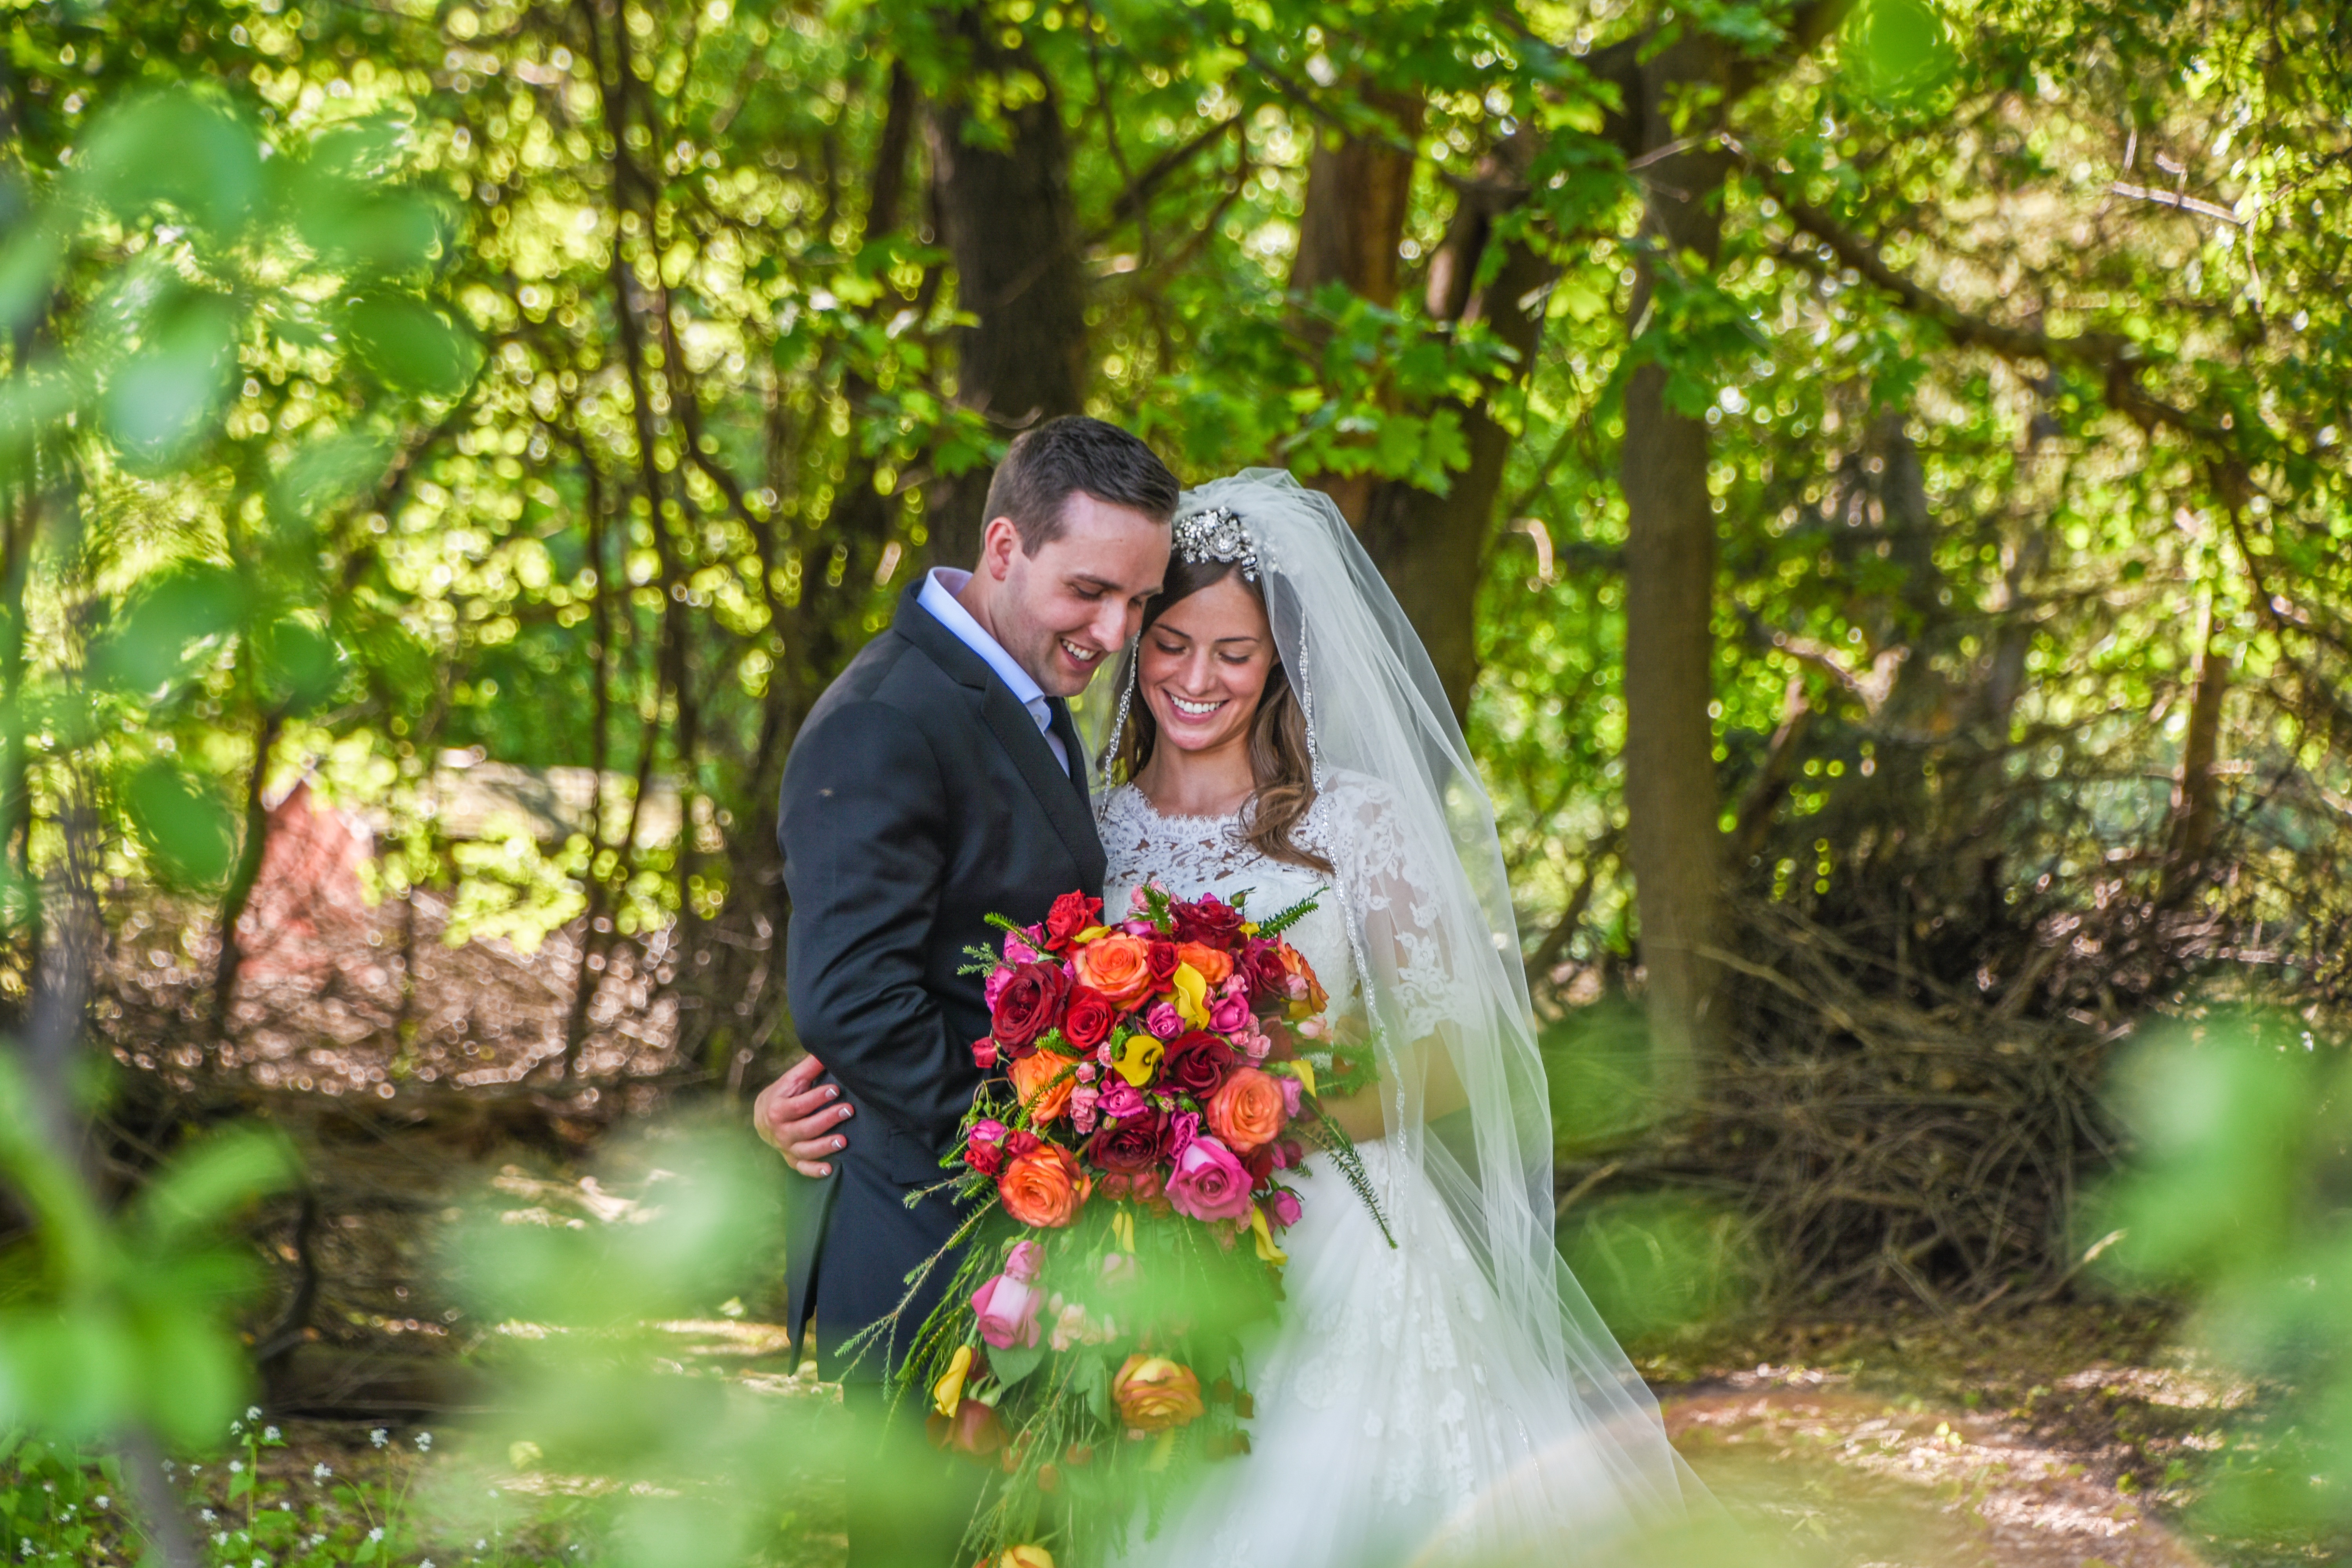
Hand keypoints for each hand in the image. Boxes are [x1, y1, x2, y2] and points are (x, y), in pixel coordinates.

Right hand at [753, 1054, 852, 1177]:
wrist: (763, 1115)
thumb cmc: (783, 1094)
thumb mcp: (792, 1080)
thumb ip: (809, 1068)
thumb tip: (827, 1050)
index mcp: (777, 1109)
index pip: (799, 1105)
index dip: (817, 1098)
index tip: (835, 1090)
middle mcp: (780, 1131)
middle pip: (804, 1128)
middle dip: (827, 1119)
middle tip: (848, 1110)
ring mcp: (785, 1147)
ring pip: (805, 1150)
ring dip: (825, 1147)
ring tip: (844, 1141)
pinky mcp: (791, 1159)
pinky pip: (802, 1167)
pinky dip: (814, 1170)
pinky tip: (830, 1169)